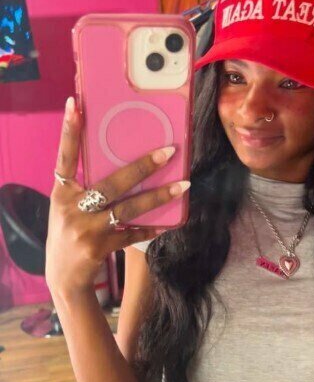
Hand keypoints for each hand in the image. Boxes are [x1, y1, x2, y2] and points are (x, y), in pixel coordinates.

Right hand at [46, 97, 189, 293]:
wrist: (64, 277)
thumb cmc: (69, 233)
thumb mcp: (67, 208)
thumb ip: (85, 189)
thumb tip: (124, 167)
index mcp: (61, 192)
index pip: (64, 156)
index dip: (69, 131)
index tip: (76, 104)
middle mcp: (72, 208)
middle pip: (111, 183)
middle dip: (142, 166)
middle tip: (169, 151)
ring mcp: (86, 230)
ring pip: (128, 209)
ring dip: (158, 197)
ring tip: (183, 186)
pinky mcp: (100, 247)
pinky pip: (132, 234)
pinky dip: (150, 228)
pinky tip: (167, 223)